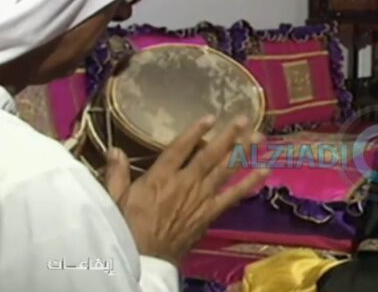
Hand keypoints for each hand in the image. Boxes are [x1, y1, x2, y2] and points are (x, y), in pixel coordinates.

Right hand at [103, 115, 269, 265]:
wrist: (144, 260)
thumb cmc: (126, 229)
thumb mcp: (113, 200)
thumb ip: (116, 174)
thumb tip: (114, 150)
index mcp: (160, 178)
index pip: (180, 148)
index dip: (195, 131)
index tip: (211, 116)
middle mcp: (185, 183)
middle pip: (209, 155)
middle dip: (227, 136)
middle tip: (244, 119)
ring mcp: (200, 198)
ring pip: (225, 170)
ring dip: (242, 153)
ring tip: (258, 137)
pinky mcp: (210, 213)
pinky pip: (233, 196)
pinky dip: (249, 183)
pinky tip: (265, 171)